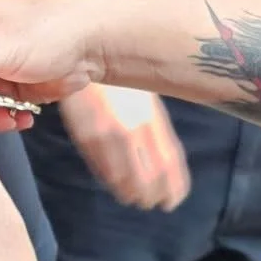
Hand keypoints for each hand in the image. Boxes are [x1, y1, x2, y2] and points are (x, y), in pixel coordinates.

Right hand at [58, 84, 189, 211]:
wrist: (86, 57)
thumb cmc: (120, 80)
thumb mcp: (146, 100)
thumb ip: (154, 130)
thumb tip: (165, 163)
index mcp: (152, 118)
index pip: (169, 161)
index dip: (174, 186)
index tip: (174, 201)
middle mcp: (134, 130)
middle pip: (149, 177)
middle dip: (152, 195)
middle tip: (152, 203)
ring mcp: (108, 136)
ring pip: (124, 180)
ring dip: (131, 194)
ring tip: (134, 198)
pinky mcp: (86, 138)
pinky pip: (101, 169)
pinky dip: (111, 182)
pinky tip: (116, 185)